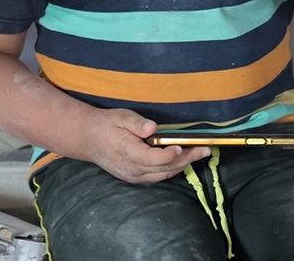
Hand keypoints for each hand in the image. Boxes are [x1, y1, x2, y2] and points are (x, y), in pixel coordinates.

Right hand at [81, 109, 208, 183]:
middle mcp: (132, 169)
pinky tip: (183, 160)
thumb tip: (151, 127)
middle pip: (164, 168)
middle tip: (204, 149)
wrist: (89, 139)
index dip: (169, 154)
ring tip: (199, 154)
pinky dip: (172, 169)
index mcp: (128, 153)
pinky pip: (158, 176)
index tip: (180, 146)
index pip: (153, 159)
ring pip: (163, 174)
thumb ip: (137, 123)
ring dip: (182, 165)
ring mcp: (134, 176)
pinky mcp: (135, 178)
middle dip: (186, 159)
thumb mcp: (121, 117)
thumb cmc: (107, 125)